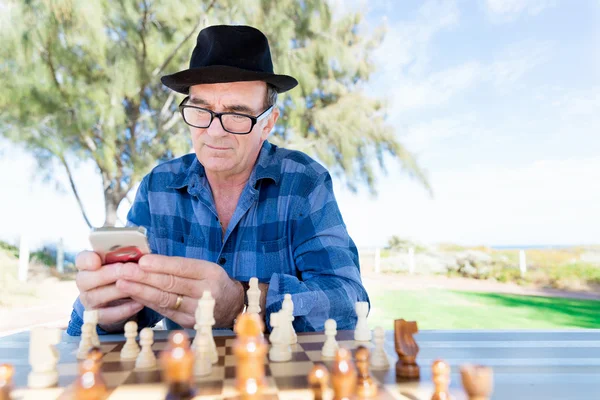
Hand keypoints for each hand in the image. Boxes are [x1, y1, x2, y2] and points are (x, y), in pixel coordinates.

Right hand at [75, 251, 143, 330]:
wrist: (121, 299)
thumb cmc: (123, 274)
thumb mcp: (123, 263)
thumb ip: (126, 258)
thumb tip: (142, 254)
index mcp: (88, 265)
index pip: (81, 260)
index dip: (87, 260)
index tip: (96, 260)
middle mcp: (84, 282)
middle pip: (86, 279)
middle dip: (108, 274)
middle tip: (127, 270)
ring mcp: (88, 300)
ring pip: (96, 296)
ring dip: (117, 291)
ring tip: (136, 287)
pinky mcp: (97, 316)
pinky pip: (107, 314)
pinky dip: (124, 309)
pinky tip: (139, 304)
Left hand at [115, 254, 244, 328]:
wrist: (231, 306)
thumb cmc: (212, 282)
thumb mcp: (205, 268)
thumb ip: (180, 265)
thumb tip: (147, 260)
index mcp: (211, 273)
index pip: (182, 267)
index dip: (161, 264)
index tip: (142, 261)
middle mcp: (206, 292)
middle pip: (171, 284)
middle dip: (144, 277)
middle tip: (124, 271)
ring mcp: (198, 310)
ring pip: (165, 299)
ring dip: (141, 292)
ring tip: (123, 284)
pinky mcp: (189, 322)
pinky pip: (165, 311)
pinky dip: (148, 303)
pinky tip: (135, 296)